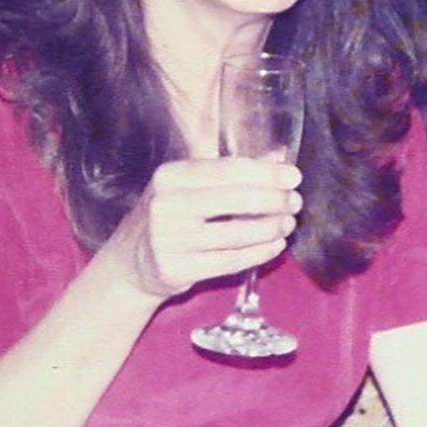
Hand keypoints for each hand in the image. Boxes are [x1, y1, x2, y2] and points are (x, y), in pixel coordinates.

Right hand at [99, 156, 301, 298]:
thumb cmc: (170, 215)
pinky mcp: (175, 270)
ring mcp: (168, 240)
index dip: (265, 173)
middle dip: (273, 201)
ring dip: (270, 228)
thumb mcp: (191, 186)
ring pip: (235, 234)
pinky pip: (229, 261)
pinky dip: (258, 253)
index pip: (227, 170)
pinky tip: (275, 245)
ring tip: (288, 224)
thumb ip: (232, 171)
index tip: (294, 177)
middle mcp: (165, 205)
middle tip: (295, 202)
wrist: (131, 261)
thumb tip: (278, 156)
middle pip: (234, 200)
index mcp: (170, 176)